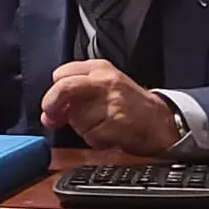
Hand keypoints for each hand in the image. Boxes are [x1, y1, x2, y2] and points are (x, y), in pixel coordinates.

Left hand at [40, 59, 180, 154]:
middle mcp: (105, 81)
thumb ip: (73, 98)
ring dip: (83, 128)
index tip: (53, 106)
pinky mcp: (117, 122)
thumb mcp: (101, 90)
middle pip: (64, 88)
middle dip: (52, 105)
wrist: (160, 122)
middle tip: (53, 117)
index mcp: (99, 68)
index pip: (61, 74)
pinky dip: (96, 140)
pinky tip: (109, 134)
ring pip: (76, 118)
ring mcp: (112, 101)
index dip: (53, 92)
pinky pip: (91, 135)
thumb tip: (47, 116)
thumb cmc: (128, 106)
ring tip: (101, 125)